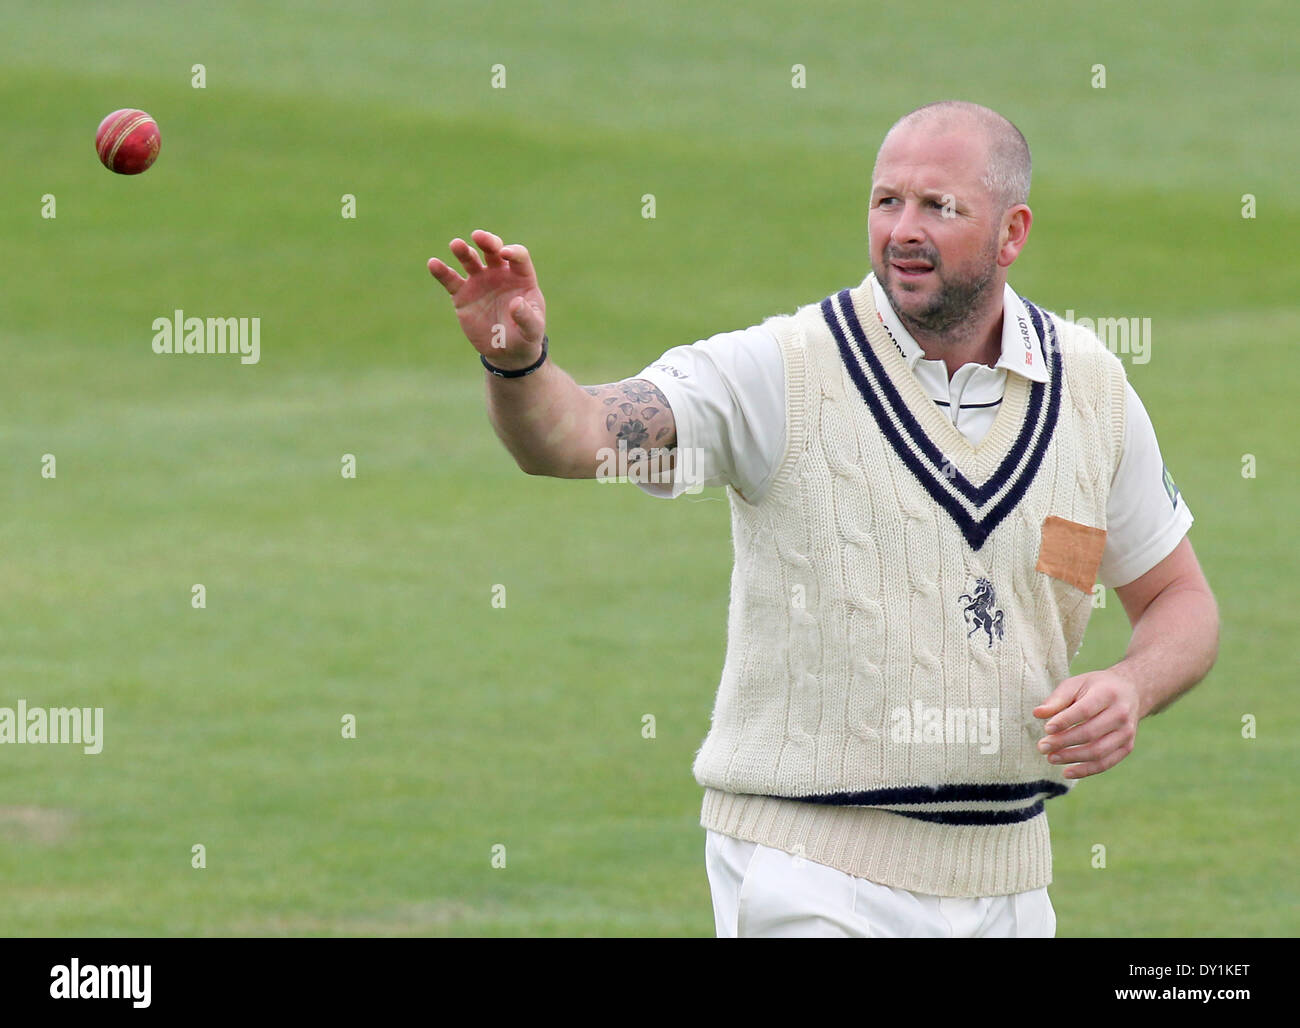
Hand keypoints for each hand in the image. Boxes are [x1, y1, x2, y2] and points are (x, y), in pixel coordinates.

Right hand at [428, 230, 546, 368]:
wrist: (507, 351)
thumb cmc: (525, 335)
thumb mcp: (533, 329)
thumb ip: (527, 317)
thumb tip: (516, 304)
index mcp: (521, 276)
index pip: (518, 256)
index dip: (512, 252)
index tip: (504, 254)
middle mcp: (499, 273)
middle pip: (493, 250)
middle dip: (487, 241)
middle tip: (478, 236)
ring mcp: (480, 282)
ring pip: (470, 260)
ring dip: (463, 251)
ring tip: (456, 244)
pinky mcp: (462, 294)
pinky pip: (451, 279)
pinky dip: (442, 271)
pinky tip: (433, 263)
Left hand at [1033, 668, 1140, 778]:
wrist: (1130, 692)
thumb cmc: (1095, 687)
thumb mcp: (1076, 684)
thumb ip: (1057, 699)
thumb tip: (1037, 714)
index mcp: (1107, 694)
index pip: (1085, 711)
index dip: (1065, 721)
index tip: (1046, 729)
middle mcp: (1121, 714)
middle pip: (1090, 733)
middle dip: (1064, 742)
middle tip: (1042, 747)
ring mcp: (1126, 733)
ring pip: (1098, 751)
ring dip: (1072, 758)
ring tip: (1051, 758)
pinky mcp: (1127, 747)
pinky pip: (1106, 763)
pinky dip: (1085, 770)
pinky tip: (1066, 772)